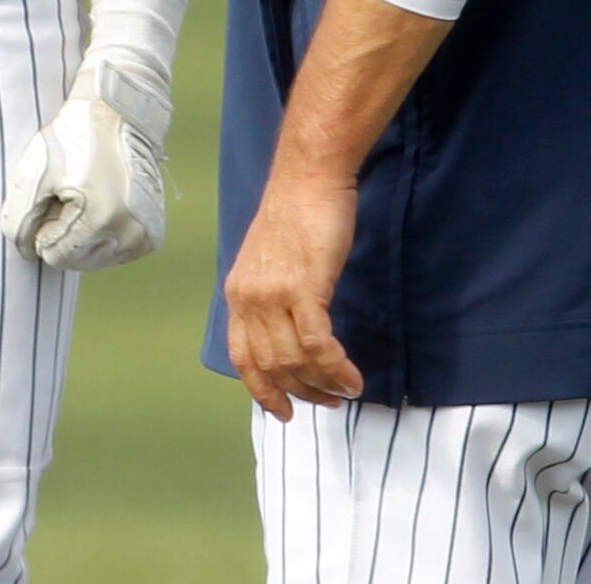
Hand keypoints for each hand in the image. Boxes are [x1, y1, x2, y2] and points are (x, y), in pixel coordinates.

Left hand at [1, 57, 171, 270]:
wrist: (117, 113)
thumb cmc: (73, 137)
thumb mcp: (36, 170)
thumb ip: (19, 216)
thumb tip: (25, 250)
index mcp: (100, 219)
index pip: (54, 254)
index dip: (45, 227)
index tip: (54, 195)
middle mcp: (129, 234)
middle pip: (76, 261)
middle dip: (64, 232)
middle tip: (69, 194)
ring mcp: (145, 235)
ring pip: (96, 260)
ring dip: (83, 236)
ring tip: (86, 196)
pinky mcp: (152, 234)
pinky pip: (115, 253)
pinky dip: (103, 236)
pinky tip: (102, 204)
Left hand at [225, 171, 361, 420]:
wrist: (309, 178)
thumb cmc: (297, 214)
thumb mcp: (269, 261)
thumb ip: (270, 297)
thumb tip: (286, 336)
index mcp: (237, 292)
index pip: (242, 358)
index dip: (263, 391)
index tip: (284, 412)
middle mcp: (248, 297)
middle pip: (272, 366)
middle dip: (302, 392)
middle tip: (330, 400)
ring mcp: (273, 294)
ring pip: (295, 361)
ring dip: (324, 384)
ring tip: (347, 389)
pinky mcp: (303, 288)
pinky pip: (318, 345)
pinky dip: (336, 368)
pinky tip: (352, 376)